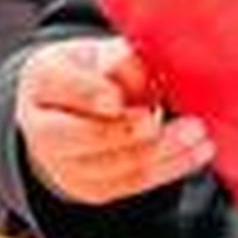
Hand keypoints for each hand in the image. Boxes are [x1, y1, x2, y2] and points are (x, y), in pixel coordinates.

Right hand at [15, 37, 213, 205]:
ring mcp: (60, 163)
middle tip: (164, 117)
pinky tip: (198, 153)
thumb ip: (122, 59)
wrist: (78, 105)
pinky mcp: (86, 186)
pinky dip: (167, 168)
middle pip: (78, 136)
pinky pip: (128, 184)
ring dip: (159, 152)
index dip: (88, 94)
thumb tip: (146, 74)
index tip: (117, 98)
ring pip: (110, 165)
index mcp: (42, 79)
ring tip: (197, 134)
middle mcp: (40, 126)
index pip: (59, 86)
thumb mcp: (106, 51)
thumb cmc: (99, 69)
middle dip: (125, 132)